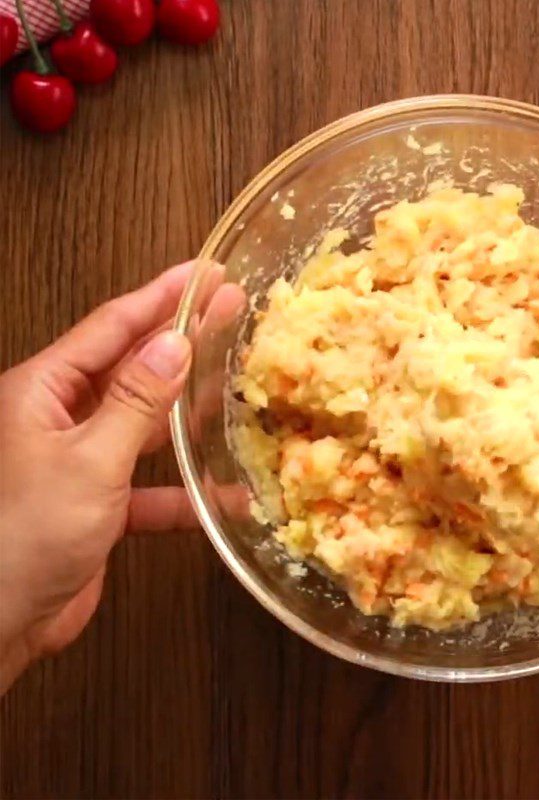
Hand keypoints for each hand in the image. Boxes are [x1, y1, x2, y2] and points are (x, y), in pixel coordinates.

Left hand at [0, 263, 198, 693]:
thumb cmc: (24, 534)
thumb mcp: (88, 460)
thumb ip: (134, 402)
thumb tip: (173, 343)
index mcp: (43, 392)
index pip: (111, 327)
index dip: (160, 296)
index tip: (203, 273)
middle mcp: (61, 418)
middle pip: (132, 368)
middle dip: (182, 342)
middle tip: (230, 311)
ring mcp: (82, 460)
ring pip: (144, 424)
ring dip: (187, 414)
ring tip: (234, 384)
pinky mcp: (99, 503)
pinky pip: (149, 486)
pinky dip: (182, 493)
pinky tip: (221, 497)